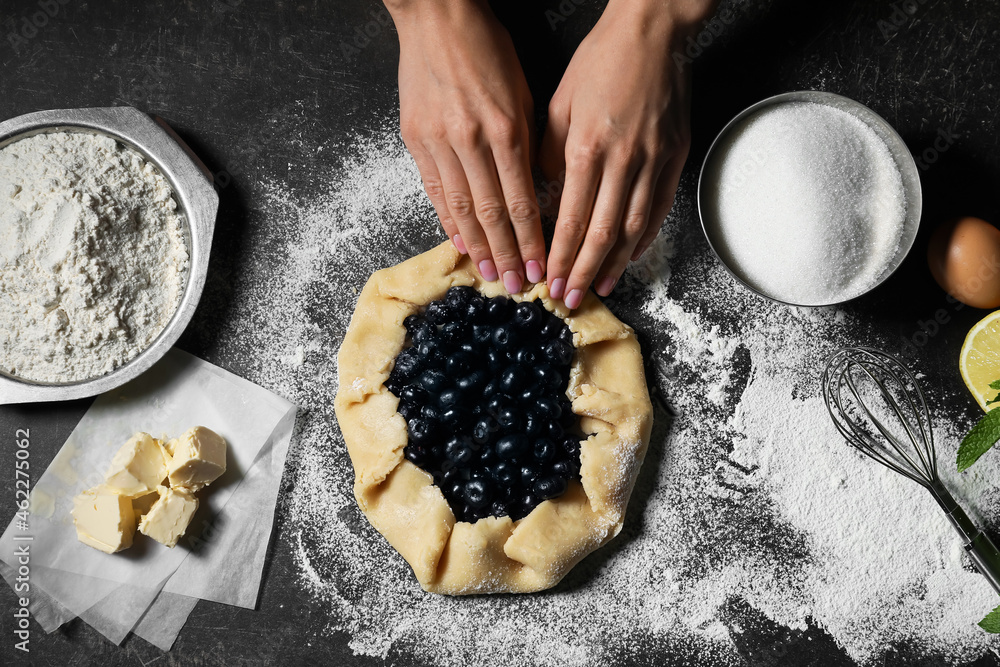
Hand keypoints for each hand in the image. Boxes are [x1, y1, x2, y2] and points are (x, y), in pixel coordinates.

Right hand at [388, 0, 544, 291]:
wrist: (436, 16)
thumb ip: (526, 143)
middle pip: (491, 214)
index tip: (542, 267)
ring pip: (462, 209)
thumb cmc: (488, 49)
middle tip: (518, 286)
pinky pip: (434, 190)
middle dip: (507, 255)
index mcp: (505, 128)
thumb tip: (532, 191)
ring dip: (478, 248)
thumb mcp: (521, 93)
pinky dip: (449, 220)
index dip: (532, 241)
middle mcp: (470, 141)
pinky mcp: (415, 139)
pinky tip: (460, 243)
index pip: (521, 201)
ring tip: (489, 275)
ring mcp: (438, 142)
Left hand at [540, 0, 712, 308]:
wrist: (654, 30)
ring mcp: (654, 160)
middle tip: (570, 298)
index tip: (550, 280)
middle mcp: (623, 160)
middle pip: (602, 234)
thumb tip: (547, 197)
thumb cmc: (600, 61)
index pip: (571, 219)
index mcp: (587, 147)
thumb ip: (551, 155)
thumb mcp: (559, 104)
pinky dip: (645, 237)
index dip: (561, 256)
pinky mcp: (676, 155)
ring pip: (634, 227)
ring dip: (615, 264)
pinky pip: (660, 207)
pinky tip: (632, 256)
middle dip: (584, 272)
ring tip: (601, 287)